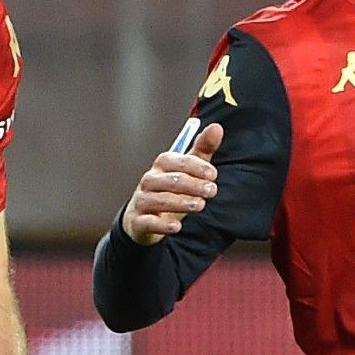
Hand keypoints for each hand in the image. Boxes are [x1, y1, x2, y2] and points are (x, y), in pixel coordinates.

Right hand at [121, 122, 222, 246]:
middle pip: (170, 180)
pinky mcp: (138, 222)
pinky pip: (148, 222)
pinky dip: (162, 225)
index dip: (196, 166)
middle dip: (193, 184)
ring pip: (160, 200)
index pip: (177, 161)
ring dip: (181, 202)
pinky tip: (176, 228)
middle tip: (212, 190)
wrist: (143, 219)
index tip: (213, 174)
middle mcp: (149, 181)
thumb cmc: (169, 191)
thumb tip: (216, 127)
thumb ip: (202, 150)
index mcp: (161, 165)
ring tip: (200, 205)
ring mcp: (142, 201)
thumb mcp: (187, 171)